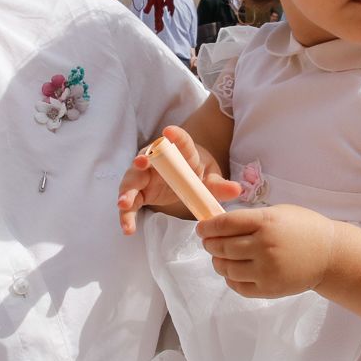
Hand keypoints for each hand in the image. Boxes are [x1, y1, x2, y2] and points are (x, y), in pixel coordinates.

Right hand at [118, 125, 239, 234]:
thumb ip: (220, 185)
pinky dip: (127, 216)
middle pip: (147, 157)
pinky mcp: (138, 193)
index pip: (180, 142)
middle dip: (142, 160)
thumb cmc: (197, 173)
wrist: (184, 177)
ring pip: (132, 181)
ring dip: (127, 191)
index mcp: (180, 153)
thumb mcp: (210, 178)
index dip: (176, 136)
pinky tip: (128, 229)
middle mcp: (158, 161)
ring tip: (124, 203)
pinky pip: (130, 204)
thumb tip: (236, 190)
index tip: (169, 131)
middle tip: (141, 162)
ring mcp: (145, 176)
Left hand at [197, 204, 335, 297]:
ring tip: (220, 257)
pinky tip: (233, 271)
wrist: (330, 255)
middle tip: (208, 242)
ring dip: (218, 262)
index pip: (225, 224)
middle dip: (210, 244)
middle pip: (223, 247)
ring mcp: (266, 270)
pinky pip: (238, 286)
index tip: (202, 228)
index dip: (208, 227)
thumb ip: (251, 219)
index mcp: (266, 222)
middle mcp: (264, 246)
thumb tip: (219, 225)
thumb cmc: (304, 228)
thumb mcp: (278, 213)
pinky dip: (230, 279)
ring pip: (227, 268)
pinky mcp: (269, 289)